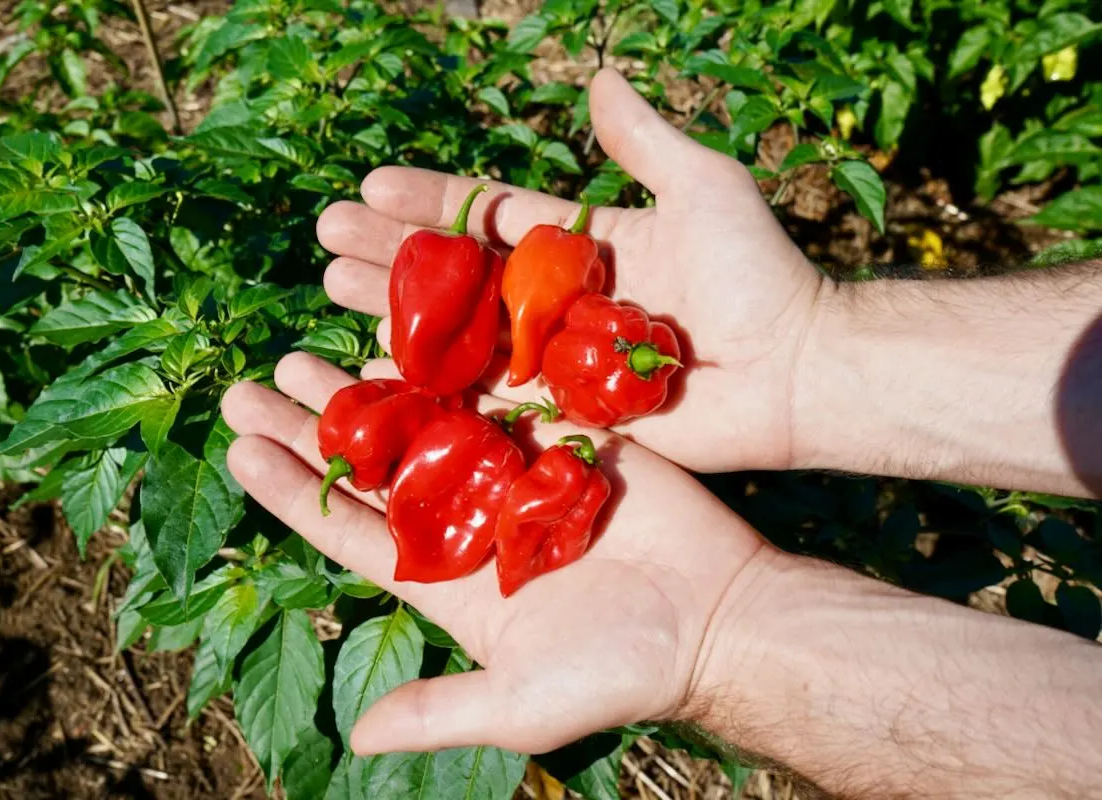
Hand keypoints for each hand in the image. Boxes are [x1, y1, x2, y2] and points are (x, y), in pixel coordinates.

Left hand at [220, 352, 765, 753]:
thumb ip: (441, 713)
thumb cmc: (620, 670)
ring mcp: (512, 476)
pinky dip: (452, 367)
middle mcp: (467, 523)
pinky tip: (404, 335)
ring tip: (307, 352)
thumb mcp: (522, 704)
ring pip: (422, 422)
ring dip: (366, 388)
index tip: (239, 451)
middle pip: (373, 467)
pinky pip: (495, 395)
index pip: (350, 532)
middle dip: (312, 427)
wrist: (720, 617)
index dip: (292, 493)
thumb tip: (357, 739)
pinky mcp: (561, 440)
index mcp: (445, 580)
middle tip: (253, 385)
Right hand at [315, 68, 826, 472]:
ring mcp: (554, 362)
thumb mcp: (700, 187)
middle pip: (457, 275)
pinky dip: (432, 386)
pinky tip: (376, 368)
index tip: (371, 183)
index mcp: (582, 245)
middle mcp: (557, 303)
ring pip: (458, 335)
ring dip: (395, 312)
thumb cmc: (756, 275)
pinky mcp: (561, 415)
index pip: (488, 217)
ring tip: (332, 286)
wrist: (795, 371)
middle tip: (325, 238)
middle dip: (391, 253)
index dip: (430, 201)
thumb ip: (643, 142)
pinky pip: (485, 399)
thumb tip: (599, 77)